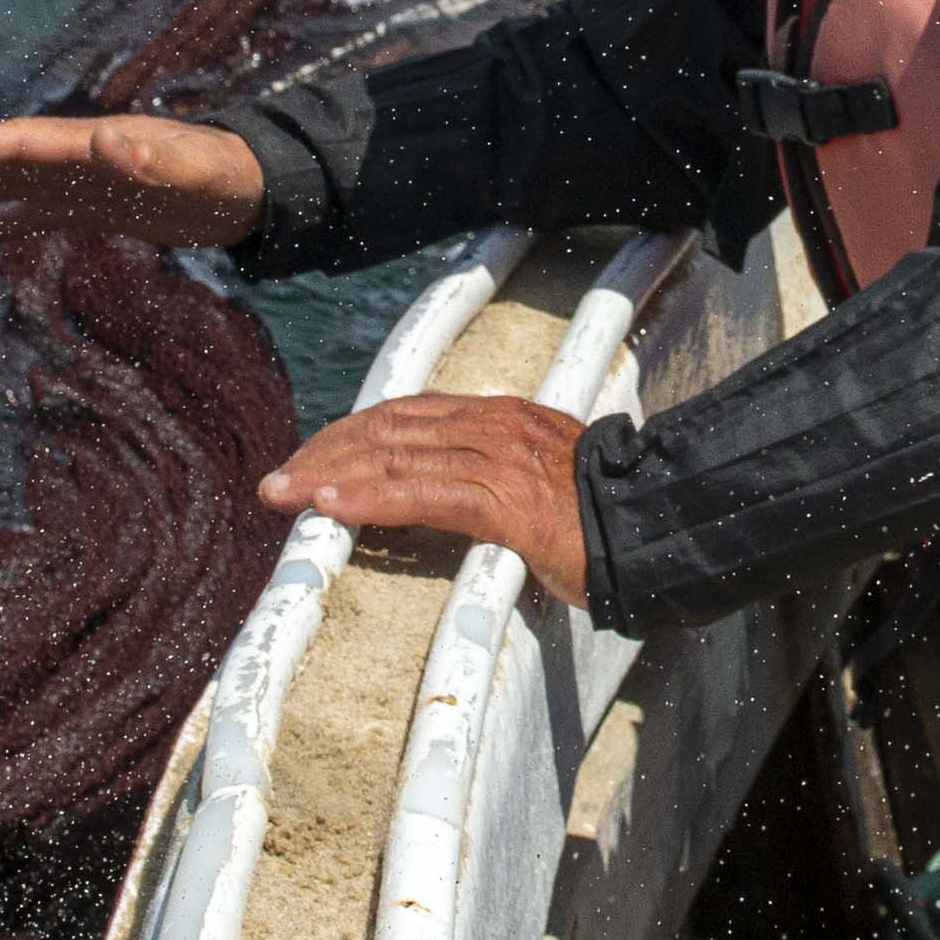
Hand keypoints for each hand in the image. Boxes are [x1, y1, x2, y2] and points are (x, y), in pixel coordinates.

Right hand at [0, 112, 268, 249]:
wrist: (252, 186)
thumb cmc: (224, 176)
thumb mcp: (193, 171)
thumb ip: (152, 160)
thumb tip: (108, 146)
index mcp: (89, 144)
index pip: (16, 145)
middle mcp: (76, 157)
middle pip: (0, 159)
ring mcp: (80, 181)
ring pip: (7, 183)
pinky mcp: (92, 206)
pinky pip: (32, 214)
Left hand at [255, 394, 596, 604]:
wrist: (660, 525)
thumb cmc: (607, 518)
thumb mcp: (545, 481)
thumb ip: (499, 481)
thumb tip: (461, 504)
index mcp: (499, 417)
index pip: (407, 414)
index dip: (352, 434)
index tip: (312, 461)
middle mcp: (491, 425)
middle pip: (387, 426)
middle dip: (326, 451)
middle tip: (280, 480)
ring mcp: (496, 458)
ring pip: (393, 453)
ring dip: (328, 474)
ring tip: (284, 494)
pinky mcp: (502, 499)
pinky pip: (420, 493)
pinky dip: (368, 498)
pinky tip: (330, 507)